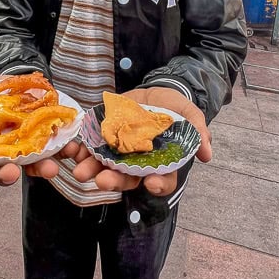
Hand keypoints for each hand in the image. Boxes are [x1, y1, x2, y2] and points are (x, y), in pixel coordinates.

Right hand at [0, 74, 62, 185]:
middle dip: (7, 174)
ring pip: (34, 165)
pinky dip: (64, 151)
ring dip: (42, 169)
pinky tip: (69, 150)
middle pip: (4, 170)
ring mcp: (29, 149)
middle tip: (10, 172)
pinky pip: (58, 149)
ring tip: (50, 169)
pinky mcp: (49, 140)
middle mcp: (6, 154)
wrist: (17, 81)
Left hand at [71, 87, 211, 197]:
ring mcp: (118, 152)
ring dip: (91, 169)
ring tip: (80, 171)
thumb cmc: (176, 110)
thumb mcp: (191, 116)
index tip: (152, 183)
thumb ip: (198, 132)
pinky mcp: (103, 137)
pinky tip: (71, 149)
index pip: (162, 181)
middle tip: (102, 181)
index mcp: (161, 164)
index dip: (158, 184)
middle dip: (114, 181)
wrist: (155, 94)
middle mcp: (137, 164)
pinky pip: (89, 147)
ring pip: (104, 166)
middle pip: (127, 178)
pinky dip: (79, 149)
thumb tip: (207, 154)